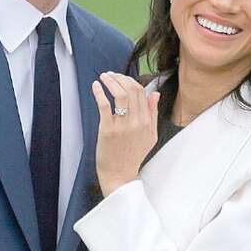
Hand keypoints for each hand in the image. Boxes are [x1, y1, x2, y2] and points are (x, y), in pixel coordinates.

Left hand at [91, 72, 159, 196]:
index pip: (141, 92)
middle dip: (119, 78)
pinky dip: (99, 93)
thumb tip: (155, 94)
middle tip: (110, 75)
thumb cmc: (133, 155)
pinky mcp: (108, 130)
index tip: (121, 78)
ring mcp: (122, 126)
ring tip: (103, 77)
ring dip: (110, 81)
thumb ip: (152, 113)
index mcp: (147, 122)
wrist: (120, 175)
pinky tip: (95, 86)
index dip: (130, 81)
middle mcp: (137, 122)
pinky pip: (104, 105)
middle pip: (131, 90)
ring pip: (119, 94)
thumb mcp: (150, 135)